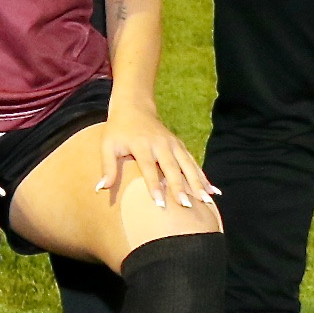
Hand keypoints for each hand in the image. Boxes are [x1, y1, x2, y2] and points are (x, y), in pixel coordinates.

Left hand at [92, 104, 217, 212]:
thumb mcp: (107, 145)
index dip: (154, 186)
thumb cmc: (118, 130)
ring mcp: (173, 144)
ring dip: (197, 183)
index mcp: (142, 145)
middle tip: (186, 205)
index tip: (160, 203)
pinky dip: (203, 176)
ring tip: (206, 200)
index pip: (149, 168)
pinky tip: (212, 190)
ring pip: (188, 165)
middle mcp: (161, 144)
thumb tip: (100, 189)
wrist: (134, 107)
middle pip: (172, 168)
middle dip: (180, 187)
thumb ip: (107, 167)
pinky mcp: (180, 145)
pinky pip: (193, 163)